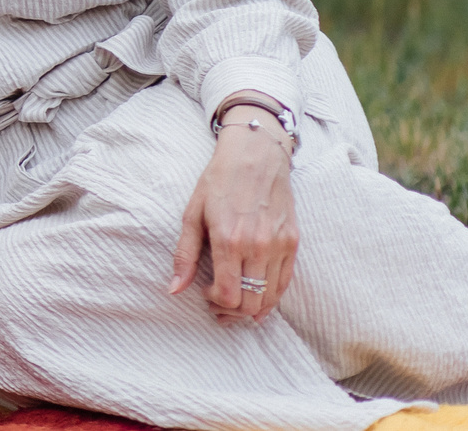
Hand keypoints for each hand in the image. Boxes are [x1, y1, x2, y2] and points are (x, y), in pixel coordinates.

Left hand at [167, 105, 298, 325]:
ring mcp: (280, 246)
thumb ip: (185, 255)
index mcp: (229, 240)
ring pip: (270, 298)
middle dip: (231, 312)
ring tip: (235, 303)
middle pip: (250, 302)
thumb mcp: (192, 214)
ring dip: (252, 308)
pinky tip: (257, 296)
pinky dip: (271, 296)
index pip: (227, 295)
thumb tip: (174, 289)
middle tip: (218, 305)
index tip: (204, 293)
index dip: (214, 303)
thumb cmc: (219, 181)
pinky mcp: (293, 242)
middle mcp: (258, 247)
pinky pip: (285, 283)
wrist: (255, 155)